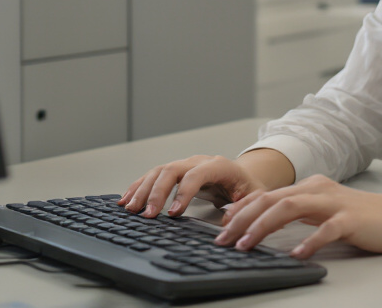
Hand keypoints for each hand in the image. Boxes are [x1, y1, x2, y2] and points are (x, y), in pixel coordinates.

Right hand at [118, 155, 268, 217]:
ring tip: (131, 209)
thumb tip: (228, 220)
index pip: (197, 174)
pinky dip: (138, 187)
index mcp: (219, 166)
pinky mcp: (175, 172)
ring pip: (159, 172)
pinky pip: (153, 176)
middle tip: (147, 215)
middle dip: (157, 193)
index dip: (184, 193)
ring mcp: (185, 164)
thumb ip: (245, 207)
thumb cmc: (247, 187)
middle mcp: (198, 161)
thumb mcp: (254, 197)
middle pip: (172, 170)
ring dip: (143, 190)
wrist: (243, 176)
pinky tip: (126, 199)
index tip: (173, 214)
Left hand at [214, 175, 381, 258]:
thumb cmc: (363, 217)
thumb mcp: (324, 211)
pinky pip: (326, 230)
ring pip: (291, 208)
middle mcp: (319, 190)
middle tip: (222, 238)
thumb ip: (298, 213)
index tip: (221, 224)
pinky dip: (309, 241)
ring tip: (246, 244)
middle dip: (243, 219)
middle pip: (272, 199)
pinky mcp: (351, 219)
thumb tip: (264, 223)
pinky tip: (297, 254)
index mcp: (310, 187)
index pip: (268, 195)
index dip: (242, 209)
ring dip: (264, 226)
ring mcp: (335, 204)